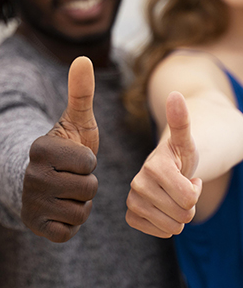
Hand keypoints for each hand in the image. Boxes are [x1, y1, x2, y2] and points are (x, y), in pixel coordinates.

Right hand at [21, 56, 98, 242]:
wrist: (48, 179)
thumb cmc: (68, 147)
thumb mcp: (77, 120)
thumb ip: (81, 92)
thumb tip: (83, 57)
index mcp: (39, 148)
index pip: (88, 162)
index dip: (88, 160)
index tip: (73, 157)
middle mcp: (29, 175)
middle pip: (87, 188)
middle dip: (87, 183)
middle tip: (71, 176)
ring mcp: (30, 202)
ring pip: (81, 210)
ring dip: (81, 202)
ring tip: (67, 190)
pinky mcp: (34, 225)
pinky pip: (70, 230)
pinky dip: (71, 222)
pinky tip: (60, 208)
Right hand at [126, 91, 201, 237]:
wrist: (166, 165)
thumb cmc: (180, 154)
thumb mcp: (185, 140)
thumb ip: (181, 120)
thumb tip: (175, 94)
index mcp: (153, 166)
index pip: (188, 198)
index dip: (195, 190)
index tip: (187, 176)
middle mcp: (137, 182)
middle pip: (182, 215)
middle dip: (189, 205)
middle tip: (180, 186)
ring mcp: (132, 198)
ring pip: (171, 227)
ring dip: (178, 216)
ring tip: (171, 196)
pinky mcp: (130, 213)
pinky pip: (153, 231)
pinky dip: (163, 226)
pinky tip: (161, 209)